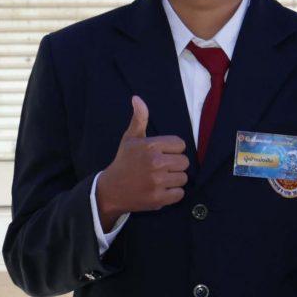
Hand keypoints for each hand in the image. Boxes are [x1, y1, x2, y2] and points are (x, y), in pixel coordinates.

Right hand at [95, 96, 189, 224]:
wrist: (111, 190)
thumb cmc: (124, 162)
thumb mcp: (130, 138)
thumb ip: (139, 118)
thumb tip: (137, 98)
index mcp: (151, 146)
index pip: (180, 145)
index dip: (172, 150)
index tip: (160, 154)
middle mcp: (155, 163)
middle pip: (184, 162)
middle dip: (174, 165)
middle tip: (159, 168)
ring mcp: (157, 182)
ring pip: (183, 178)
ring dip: (174, 180)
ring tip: (159, 179)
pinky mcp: (159, 198)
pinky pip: (179, 193)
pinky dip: (172, 193)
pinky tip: (160, 190)